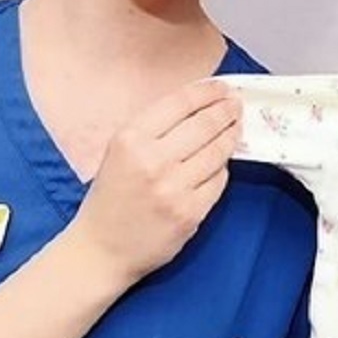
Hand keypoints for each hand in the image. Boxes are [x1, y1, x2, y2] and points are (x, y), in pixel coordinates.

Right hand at [71, 78, 241, 284]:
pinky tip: (222, 161)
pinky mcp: (190, 213)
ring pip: (217, 152)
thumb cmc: (110, 199)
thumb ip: (152, 128)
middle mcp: (153, 160)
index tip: (222, 88)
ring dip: (231, 136)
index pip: (180, 103)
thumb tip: (195, 106)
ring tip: (236, 127)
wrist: (101, 249)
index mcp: (131, 139)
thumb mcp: (118, 151)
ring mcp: (174, 188)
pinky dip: (222, 168)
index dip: (207, 92)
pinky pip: (218, 181)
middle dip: (226, 111)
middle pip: (204, 124)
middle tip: (236, 105)